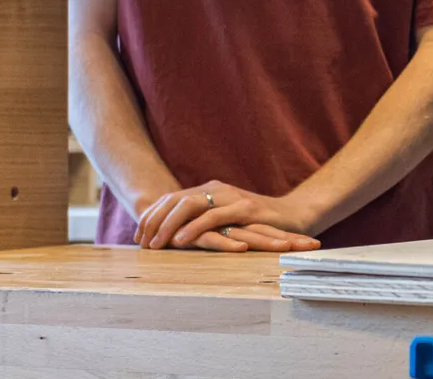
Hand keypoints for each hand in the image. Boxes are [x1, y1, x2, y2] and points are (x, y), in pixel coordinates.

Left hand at [132, 182, 320, 252]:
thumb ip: (203, 223)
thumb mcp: (225, 222)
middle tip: (141, 242)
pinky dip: (194, 228)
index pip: (171, 199)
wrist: (295, 218)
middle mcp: (217, 189)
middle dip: (154, 221)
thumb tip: (173, 237)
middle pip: (175, 199)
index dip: (152, 217)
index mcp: (209, 190)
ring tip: (156, 244)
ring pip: (190, 205)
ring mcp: (231, 197)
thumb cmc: (258, 224)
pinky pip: (214, 216)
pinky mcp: (246, 208)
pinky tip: (181, 241)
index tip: (138, 237)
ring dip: (169, 225)